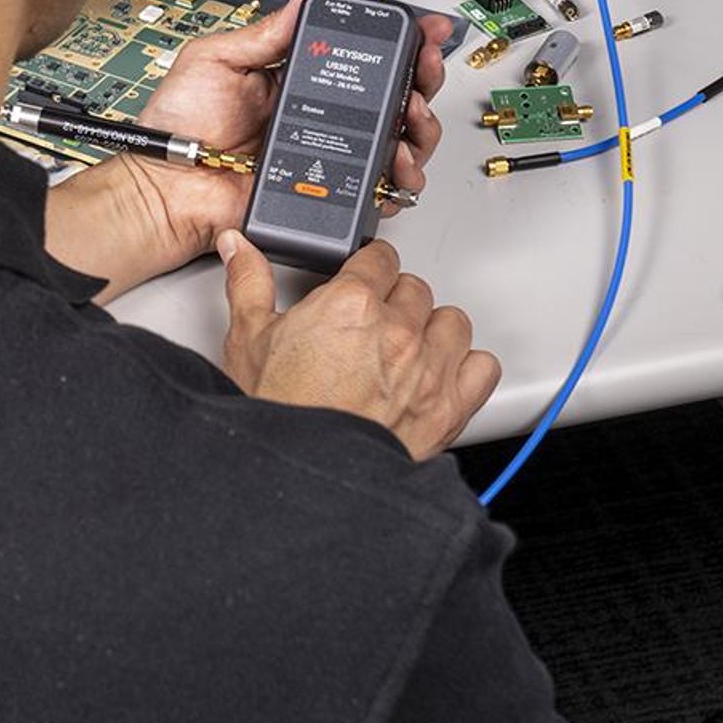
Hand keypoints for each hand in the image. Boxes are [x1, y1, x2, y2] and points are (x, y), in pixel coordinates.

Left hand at [45, 0, 449, 302]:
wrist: (167, 184)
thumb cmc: (180, 126)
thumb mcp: (216, 59)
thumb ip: (264, 31)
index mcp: (297, 80)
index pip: (360, 56)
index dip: (397, 42)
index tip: (420, 27)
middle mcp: (321, 116)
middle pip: (393, 96)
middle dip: (422, 76)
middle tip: (424, 65)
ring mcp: (329, 155)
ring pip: (399, 140)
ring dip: (420, 123)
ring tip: (413, 110)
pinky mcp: (329, 192)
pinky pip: (380, 188)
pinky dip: (401, 175)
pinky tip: (398, 158)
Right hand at [217, 231, 498, 459]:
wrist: (300, 474)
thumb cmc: (276, 413)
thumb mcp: (248, 338)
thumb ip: (248, 282)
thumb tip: (239, 248)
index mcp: (351, 305)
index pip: (379, 258)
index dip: (366, 266)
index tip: (360, 277)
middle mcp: (398, 332)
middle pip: (415, 288)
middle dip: (394, 299)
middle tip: (370, 322)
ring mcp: (429, 370)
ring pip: (452, 322)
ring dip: (432, 329)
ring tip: (405, 346)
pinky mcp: (449, 408)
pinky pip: (483, 367)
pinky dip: (466, 367)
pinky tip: (440, 373)